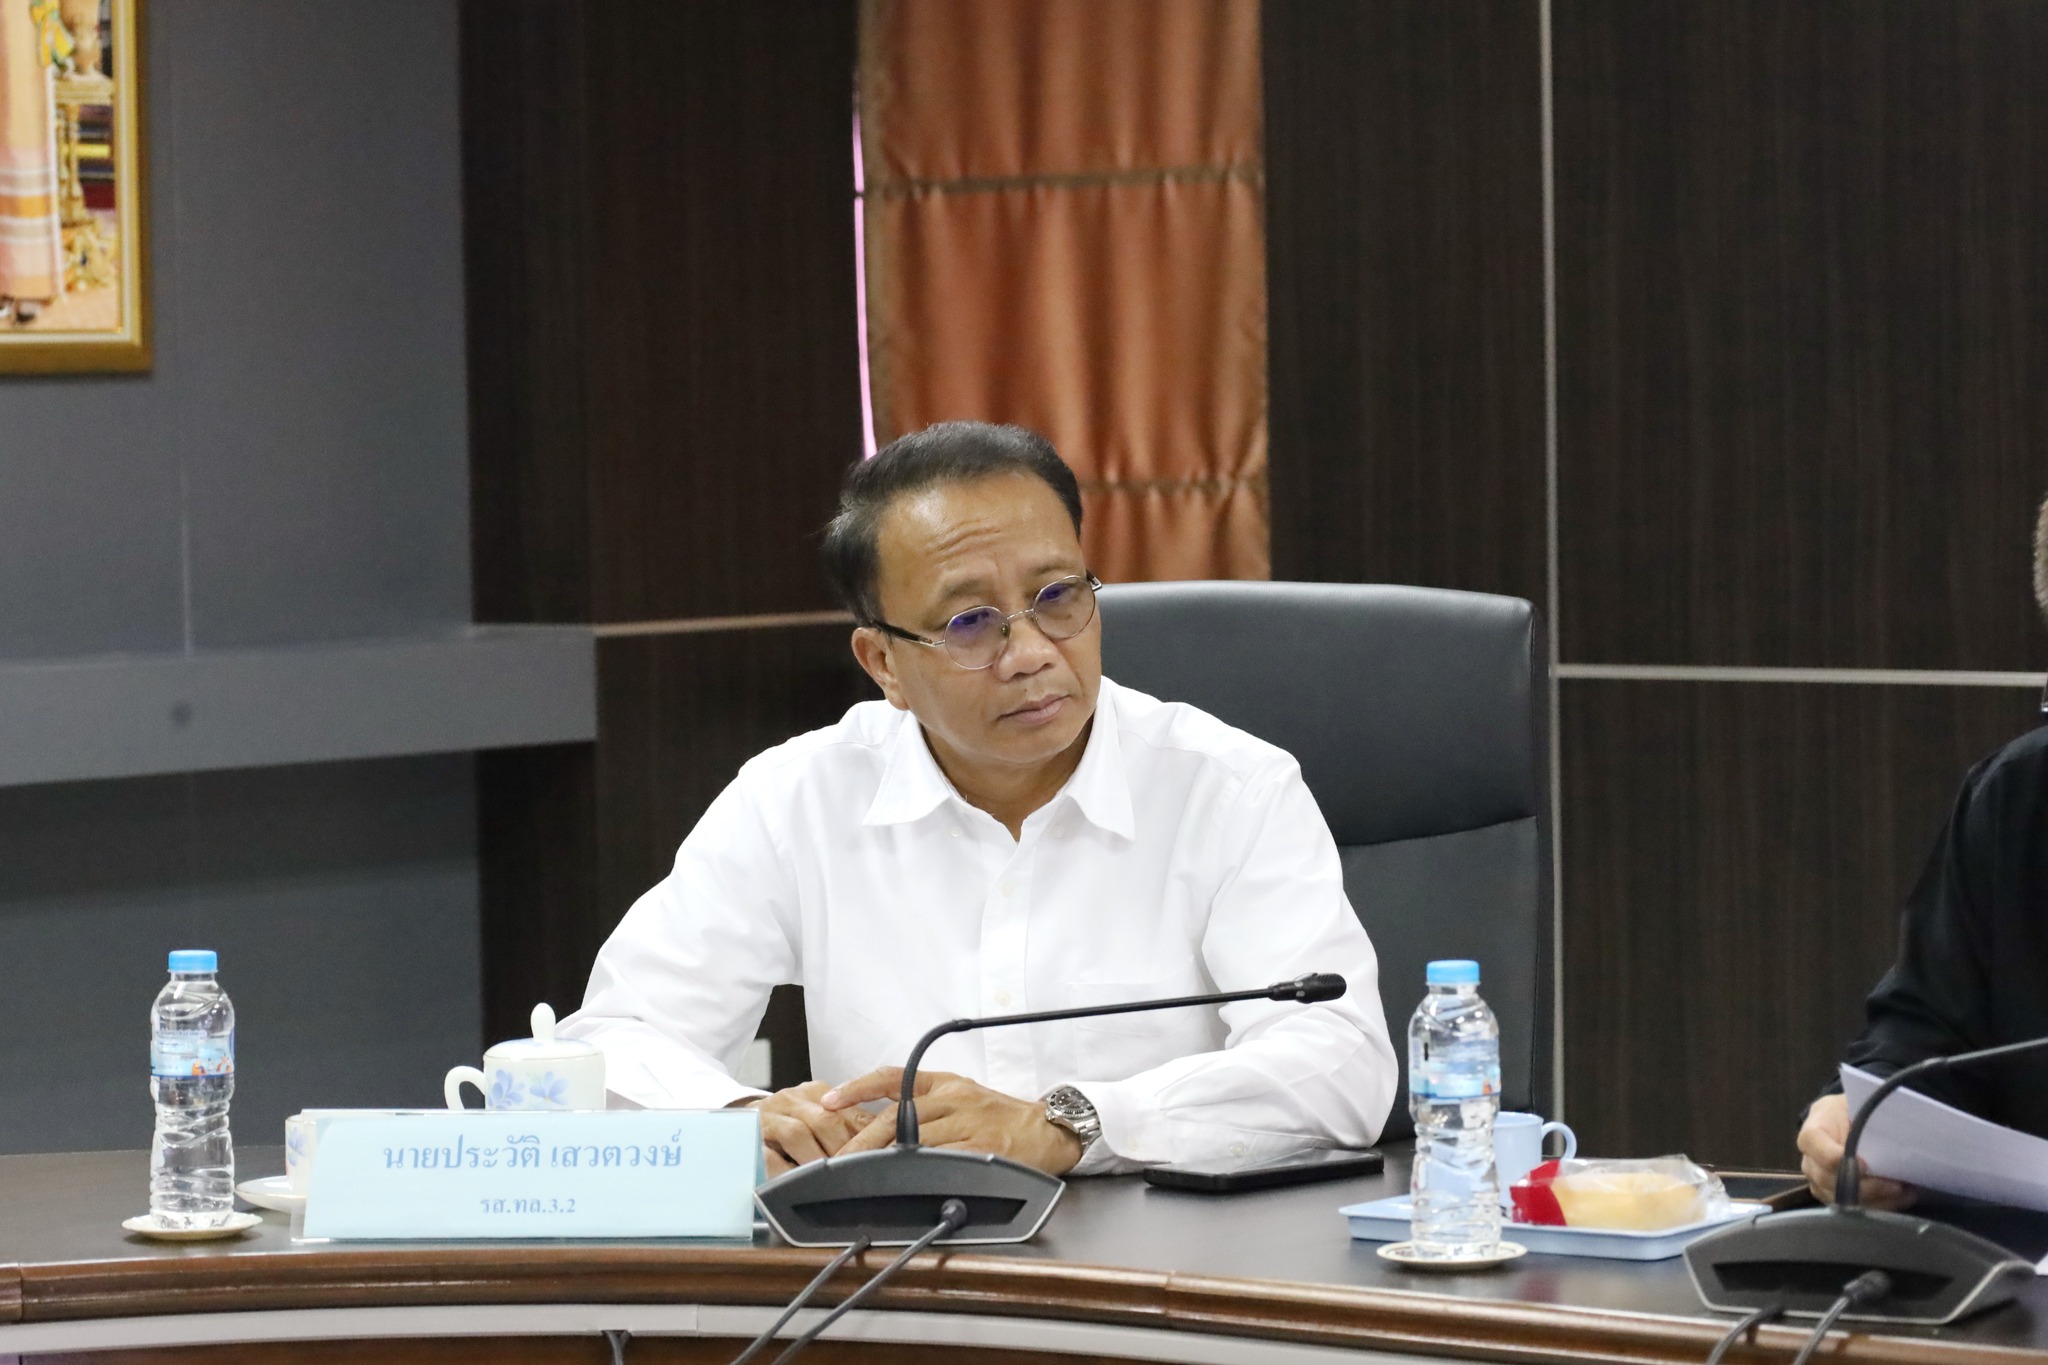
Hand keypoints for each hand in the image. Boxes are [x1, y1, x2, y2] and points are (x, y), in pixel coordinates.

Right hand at [738, 1080, 885, 1176]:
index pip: (849, 1111)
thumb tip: (890, 1146)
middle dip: (846, 1150)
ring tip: (832, 1183)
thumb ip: (849, 1128)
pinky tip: (798, 1187)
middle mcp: (793, 1100)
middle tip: (862, 1175)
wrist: (737, 1123)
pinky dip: (785, 1172)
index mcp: (817, 1093)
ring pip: (798, 1134)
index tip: (885, 1157)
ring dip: (817, 1161)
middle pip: (826, 1121)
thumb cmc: (788, 1125)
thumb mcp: (819, 1119)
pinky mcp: (750, 1138)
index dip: (869, 1135)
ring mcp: (769, 1117)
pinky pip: (769, 1156)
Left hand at [821, 1067, 1083, 1174]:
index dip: (858, 1086)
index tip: (829, 1099)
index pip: (894, 1077)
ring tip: (859, 1176)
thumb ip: (924, 1104)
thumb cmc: (1000, 1117)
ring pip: (916, 1140)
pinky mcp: (983, 1149)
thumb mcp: (961, 1096)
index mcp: (945, 1083)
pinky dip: (919, 1172)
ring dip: (884, 1160)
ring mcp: (969, 1123)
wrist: (1048, 1129)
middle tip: (838, 1159)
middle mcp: (954, 1098)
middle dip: (862, 1140)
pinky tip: (902, 1183)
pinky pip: (943, 1160)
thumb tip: (877, 1124)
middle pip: (897, 1116)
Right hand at [1798, 1092, 1913, 1209]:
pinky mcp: (1831, 1196)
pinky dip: (1879, 1206)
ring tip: (1905, 1192)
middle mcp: (1809, 1161)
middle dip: (1867, 1186)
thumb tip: (1893, 1129)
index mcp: (1812, 1134)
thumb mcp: (1854, 1104)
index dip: (1839, 1159)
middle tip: (1896, 1185)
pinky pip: (1853, 1209)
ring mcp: (1818, 1182)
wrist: (1839, 1123)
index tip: (1866, 1164)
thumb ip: (1865, 1117)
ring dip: (1877, 1200)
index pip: (1817, 1148)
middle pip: (1830, 1180)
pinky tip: (1900, 1197)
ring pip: (1843, 1200)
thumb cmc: (1849, 1112)